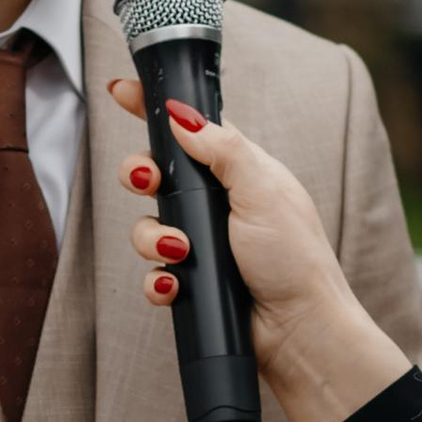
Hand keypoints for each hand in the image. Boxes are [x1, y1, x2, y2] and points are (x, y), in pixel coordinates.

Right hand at [111, 79, 408, 421]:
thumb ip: (222, 148)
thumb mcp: (263, 189)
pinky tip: (172, 286)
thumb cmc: (294, 257)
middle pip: (154, 173)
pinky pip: (151, 273)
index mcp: (237, 170)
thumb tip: (181, 114)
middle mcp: (215, 203)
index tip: (122, 92)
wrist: (299, 329)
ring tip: (178, 251)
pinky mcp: (190, 281)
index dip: (155, 109)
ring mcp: (200, 243)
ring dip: (152, 237)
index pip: (190, 128)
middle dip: (139, 174)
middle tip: (147, 181)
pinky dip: (156, 280)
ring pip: (145, 226)